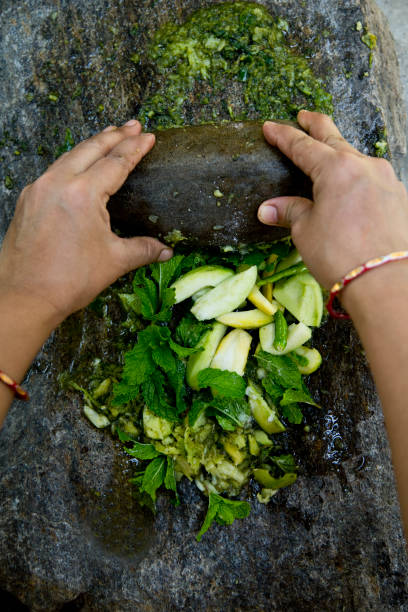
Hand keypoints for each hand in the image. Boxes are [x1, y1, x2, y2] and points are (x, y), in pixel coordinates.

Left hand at [0, 120, 171, 326]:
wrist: (25, 296)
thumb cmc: (69, 280)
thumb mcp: (114, 261)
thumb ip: (142, 249)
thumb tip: (165, 250)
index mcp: (83, 194)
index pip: (115, 162)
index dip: (135, 148)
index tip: (148, 136)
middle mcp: (58, 183)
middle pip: (91, 149)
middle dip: (115, 135)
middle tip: (133, 124)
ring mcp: (38, 189)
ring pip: (69, 156)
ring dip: (91, 144)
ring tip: (109, 136)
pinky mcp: (28, 200)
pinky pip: (53, 170)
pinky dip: (71, 161)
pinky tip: (78, 164)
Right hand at [258, 111, 407, 288]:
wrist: (385, 281)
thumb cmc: (340, 255)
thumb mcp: (305, 232)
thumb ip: (290, 212)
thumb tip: (268, 208)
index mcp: (336, 169)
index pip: (303, 146)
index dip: (284, 136)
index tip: (270, 127)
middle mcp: (364, 166)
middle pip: (335, 138)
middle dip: (316, 126)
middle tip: (303, 116)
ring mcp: (386, 180)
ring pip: (357, 158)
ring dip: (340, 154)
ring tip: (328, 156)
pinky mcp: (399, 197)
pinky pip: (372, 179)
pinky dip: (357, 177)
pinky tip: (352, 188)